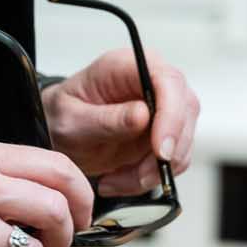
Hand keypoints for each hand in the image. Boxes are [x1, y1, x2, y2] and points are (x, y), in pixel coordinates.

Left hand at [39, 50, 199, 195]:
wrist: (60, 132)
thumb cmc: (62, 115)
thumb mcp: (72, 120)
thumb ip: (106, 119)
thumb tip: (143, 115)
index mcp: (126, 66)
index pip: (168, 80)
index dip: (172, 115)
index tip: (160, 151)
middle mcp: (152, 80)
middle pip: (186, 111)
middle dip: (168, 152)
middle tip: (139, 176)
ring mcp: (164, 107)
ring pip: (183, 141)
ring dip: (155, 171)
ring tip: (115, 180)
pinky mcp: (166, 132)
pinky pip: (173, 160)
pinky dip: (151, 177)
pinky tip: (119, 180)